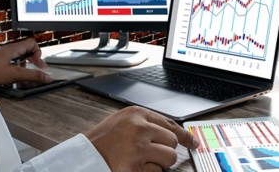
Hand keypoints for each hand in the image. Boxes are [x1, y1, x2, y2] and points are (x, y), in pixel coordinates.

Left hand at [0, 38, 52, 84]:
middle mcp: (11, 50)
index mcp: (15, 49)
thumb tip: (47, 77)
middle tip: (37, 68)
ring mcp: (6, 54)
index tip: (38, 64)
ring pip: (22, 55)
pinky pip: (16, 60)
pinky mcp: (2, 60)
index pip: (33, 44)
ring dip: (27, 63)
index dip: (38, 53)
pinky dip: (20, 66)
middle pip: (29, 49)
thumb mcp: (16, 74)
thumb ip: (33, 75)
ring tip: (27, 72)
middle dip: (35, 60)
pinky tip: (17, 74)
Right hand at [84, 106, 199, 170]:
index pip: (170, 124)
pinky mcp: (135, 166)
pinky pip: (158, 171)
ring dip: (161, 162)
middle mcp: (139, 128)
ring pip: (169, 157)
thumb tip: (174, 133)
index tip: (193, 142)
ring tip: (143, 160)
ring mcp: (138, 147)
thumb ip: (147, 123)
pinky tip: (136, 166)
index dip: (185, 135)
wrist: (85, 156)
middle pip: (172, 141)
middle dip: (166, 150)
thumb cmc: (104, 139)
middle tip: (152, 152)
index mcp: (137, 113)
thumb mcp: (124, 121)